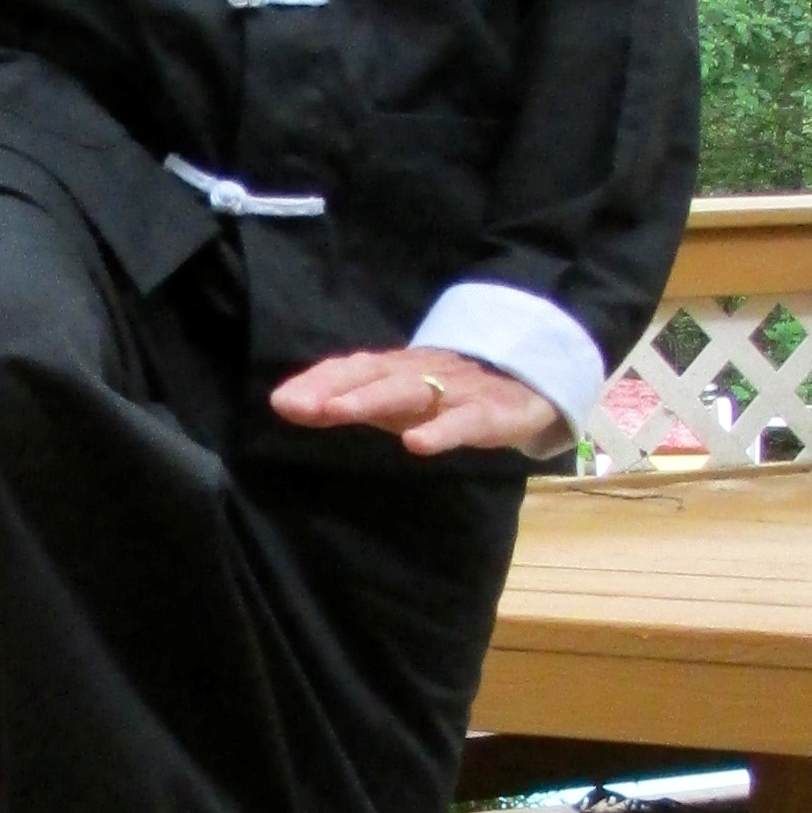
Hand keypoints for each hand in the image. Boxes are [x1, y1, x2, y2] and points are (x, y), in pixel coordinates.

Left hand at [270, 346, 570, 461]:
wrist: (530, 382)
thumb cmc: (446, 394)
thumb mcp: (393, 397)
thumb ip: (342, 400)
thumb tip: (282, 403)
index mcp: (397, 369)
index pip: (353, 368)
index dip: (318, 382)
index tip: (282, 402)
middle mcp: (421, 373)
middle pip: (375, 374)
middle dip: (336, 388)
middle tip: (298, 405)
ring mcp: (456, 390)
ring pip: (412, 390)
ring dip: (374, 398)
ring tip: (340, 410)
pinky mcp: (491, 413)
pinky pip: (465, 421)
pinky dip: (441, 431)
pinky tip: (417, 444)